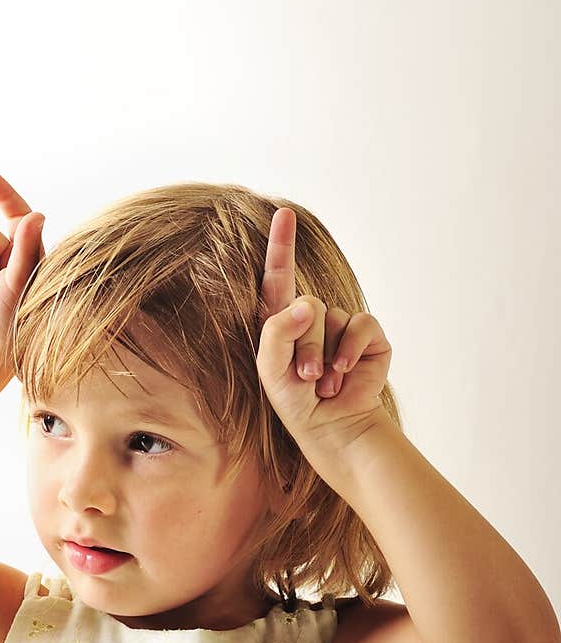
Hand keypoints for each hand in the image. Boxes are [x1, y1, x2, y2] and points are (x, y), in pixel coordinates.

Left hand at [256, 207, 391, 456]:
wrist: (333, 429)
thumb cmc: (296, 402)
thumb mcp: (271, 370)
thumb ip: (277, 333)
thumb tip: (308, 303)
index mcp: (284, 323)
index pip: (279, 277)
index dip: (281, 245)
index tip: (284, 213)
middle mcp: (314, 319)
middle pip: (305, 305)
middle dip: (303, 345)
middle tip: (306, 378)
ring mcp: (343, 326)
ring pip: (331, 318)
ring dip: (324, 356)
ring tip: (324, 384)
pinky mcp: (370, 337)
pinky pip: (360, 325)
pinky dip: (350, 350)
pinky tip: (344, 374)